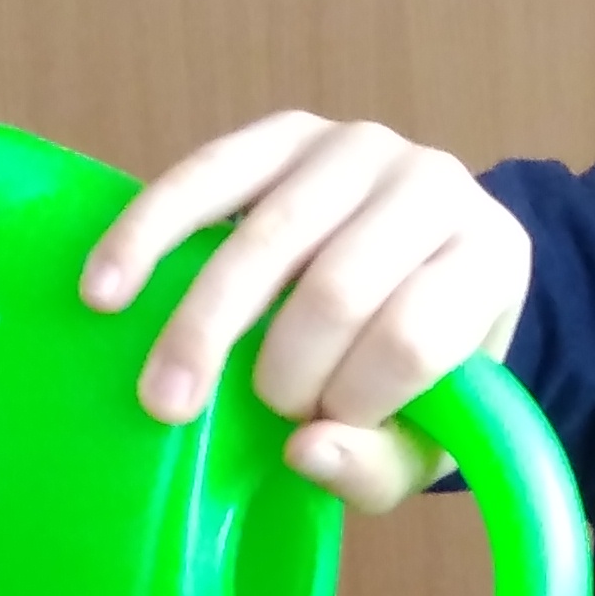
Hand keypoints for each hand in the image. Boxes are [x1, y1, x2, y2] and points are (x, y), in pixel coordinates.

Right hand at [81, 113, 531, 513]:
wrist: (416, 268)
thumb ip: (379, 463)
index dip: (356, 395)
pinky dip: (150, 236)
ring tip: (163, 398)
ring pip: (266, 238)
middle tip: (259, 415)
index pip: (414, 336)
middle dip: (284, 371)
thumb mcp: (426, 437)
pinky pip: (209, 176)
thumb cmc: (422, 368)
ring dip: (204, 328)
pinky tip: (105, 292)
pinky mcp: (288, 131)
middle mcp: (436, 183)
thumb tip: (305, 452)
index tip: (325, 426)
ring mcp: (358, 146)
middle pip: (338, 289)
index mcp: (489, 258)